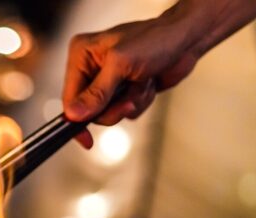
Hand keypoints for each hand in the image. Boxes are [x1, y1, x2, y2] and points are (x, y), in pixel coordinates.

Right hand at [63, 12, 202, 147]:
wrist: (185, 40)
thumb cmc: (155, 40)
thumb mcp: (121, 65)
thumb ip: (96, 93)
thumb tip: (74, 115)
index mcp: (82, 55)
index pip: (69, 97)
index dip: (76, 119)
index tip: (86, 139)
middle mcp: (91, 68)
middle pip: (89, 110)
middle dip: (113, 108)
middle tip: (129, 99)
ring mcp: (108, 80)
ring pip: (110, 113)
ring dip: (131, 102)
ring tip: (143, 83)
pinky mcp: (123, 90)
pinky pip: (125, 111)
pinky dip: (140, 102)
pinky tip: (148, 84)